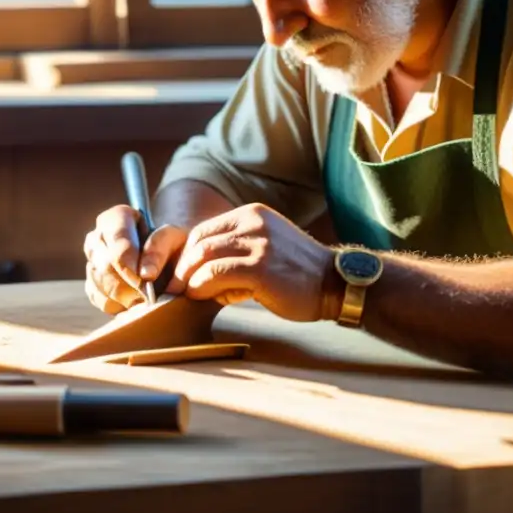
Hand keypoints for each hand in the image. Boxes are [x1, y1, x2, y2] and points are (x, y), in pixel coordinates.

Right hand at [83, 205, 187, 314]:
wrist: (167, 259)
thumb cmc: (171, 245)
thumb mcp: (173, 238)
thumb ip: (159, 248)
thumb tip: (145, 275)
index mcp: (116, 218)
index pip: (115, 236)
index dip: (127, 257)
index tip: (144, 276)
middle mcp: (98, 237)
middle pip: (105, 264)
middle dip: (129, 284)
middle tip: (148, 296)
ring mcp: (91, 261)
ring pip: (100, 283)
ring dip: (124, 296)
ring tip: (143, 300)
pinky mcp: (92, 284)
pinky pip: (99, 298)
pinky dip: (117, 305)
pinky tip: (132, 304)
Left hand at [169, 203, 334, 321]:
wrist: (335, 282)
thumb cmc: (299, 272)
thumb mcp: (267, 245)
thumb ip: (237, 250)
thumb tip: (200, 272)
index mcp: (252, 214)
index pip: (204, 230)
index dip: (187, 254)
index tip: (182, 274)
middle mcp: (253, 222)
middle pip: (199, 242)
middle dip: (182, 268)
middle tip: (176, 288)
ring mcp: (258, 244)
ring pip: (204, 257)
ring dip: (190, 279)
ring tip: (189, 295)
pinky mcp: (260, 268)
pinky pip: (216, 275)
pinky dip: (203, 288)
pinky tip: (206, 298)